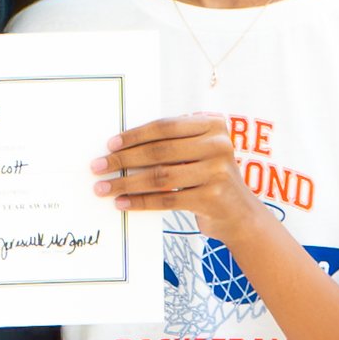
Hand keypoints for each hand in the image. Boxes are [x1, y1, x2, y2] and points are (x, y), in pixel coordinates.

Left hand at [91, 110, 251, 237]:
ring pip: (160, 176)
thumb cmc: (209, 178)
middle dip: (124, 159)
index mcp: (213, 125)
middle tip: (98, 166)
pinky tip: (122, 203)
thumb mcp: (199, 153)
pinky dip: (141, 202)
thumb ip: (173, 144)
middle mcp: (218, 145)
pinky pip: (166, 199)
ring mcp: (217, 172)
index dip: (135, 135)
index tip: (110, 145)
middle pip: (160, 151)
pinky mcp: (211, 198)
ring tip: (104, 188)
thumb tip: (121, 147)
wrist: (239, 214)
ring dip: (126, 183)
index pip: (166, 127)